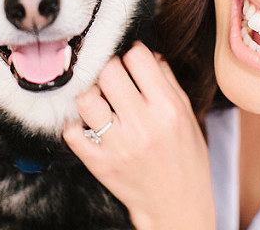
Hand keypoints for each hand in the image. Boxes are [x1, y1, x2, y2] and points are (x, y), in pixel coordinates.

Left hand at [63, 42, 215, 229]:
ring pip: (86, 99)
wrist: (177, 205)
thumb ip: (168, 81)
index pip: (138, 58)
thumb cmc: (186, 158)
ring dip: (90, 92)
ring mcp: (118, 145)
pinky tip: (89, 123)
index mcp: (168, 109)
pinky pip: (71, 132)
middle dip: (109, 67)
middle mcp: (143, 125)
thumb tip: (148, 54)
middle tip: (113, 77)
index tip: (133, 61)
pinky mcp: (99, 163)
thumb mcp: (187, 115)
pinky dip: (75, 123)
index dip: (133, 53)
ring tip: (100, 98)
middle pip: (108, 72)